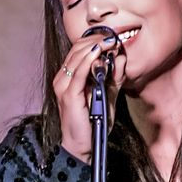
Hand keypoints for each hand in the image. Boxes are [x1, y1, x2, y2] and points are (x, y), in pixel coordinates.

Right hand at [52, 32, 125, 162]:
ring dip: (95, 47)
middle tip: (113, 37)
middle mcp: (62, 78)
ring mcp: (63, 86)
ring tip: (110, 42)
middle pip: (77, 49)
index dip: (94, 40)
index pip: (78, 50)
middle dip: (96, 40)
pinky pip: (79, 72)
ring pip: (77, 57)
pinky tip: (98, 52)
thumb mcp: (107, 94)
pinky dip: (89, 60)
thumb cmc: (93, 121)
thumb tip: (120, 57)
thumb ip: (113, 77)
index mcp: (68, 76)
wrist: (83, 144)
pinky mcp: (68, 94)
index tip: (112, 36)